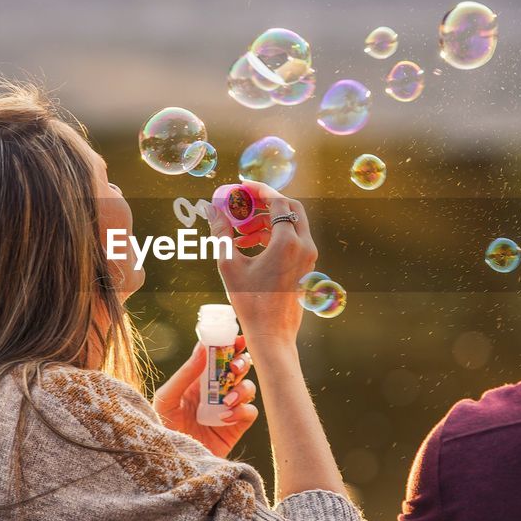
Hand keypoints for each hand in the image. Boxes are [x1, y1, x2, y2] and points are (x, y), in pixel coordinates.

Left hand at [153, 337, 258, 457]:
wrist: (169, 462)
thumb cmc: (162, 428)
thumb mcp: (168, 398)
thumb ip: (186, 373)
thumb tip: (203, 346)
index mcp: (198, 381)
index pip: (218, 357)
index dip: (230, 345)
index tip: (238, 339)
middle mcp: (215, 392)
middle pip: (238, 369)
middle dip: (241, 363)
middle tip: (234, 368)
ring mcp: (227, 409)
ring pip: (248, 388)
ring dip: (243, 388)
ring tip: (228, 400)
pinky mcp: (235, 428)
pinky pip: (250, 412)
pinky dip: (242, 410)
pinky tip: (226, 417)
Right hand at [206, 180, 317, 344]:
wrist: (272, 335)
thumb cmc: (250, 303)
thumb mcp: (229, 265)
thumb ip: (222, 232)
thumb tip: (212, 208)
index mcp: (288, 242)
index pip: (277, 201)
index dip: (259, 190)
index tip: (242, 186)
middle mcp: (304, 246)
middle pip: (290, 208)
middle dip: (265, 203)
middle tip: (243, 205)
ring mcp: (308, 257)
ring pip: (290, 224)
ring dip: (265, 222)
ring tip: (239, 234)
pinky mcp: (306, 266)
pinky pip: (292, 240)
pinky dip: (272, 236)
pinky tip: (249, 246)